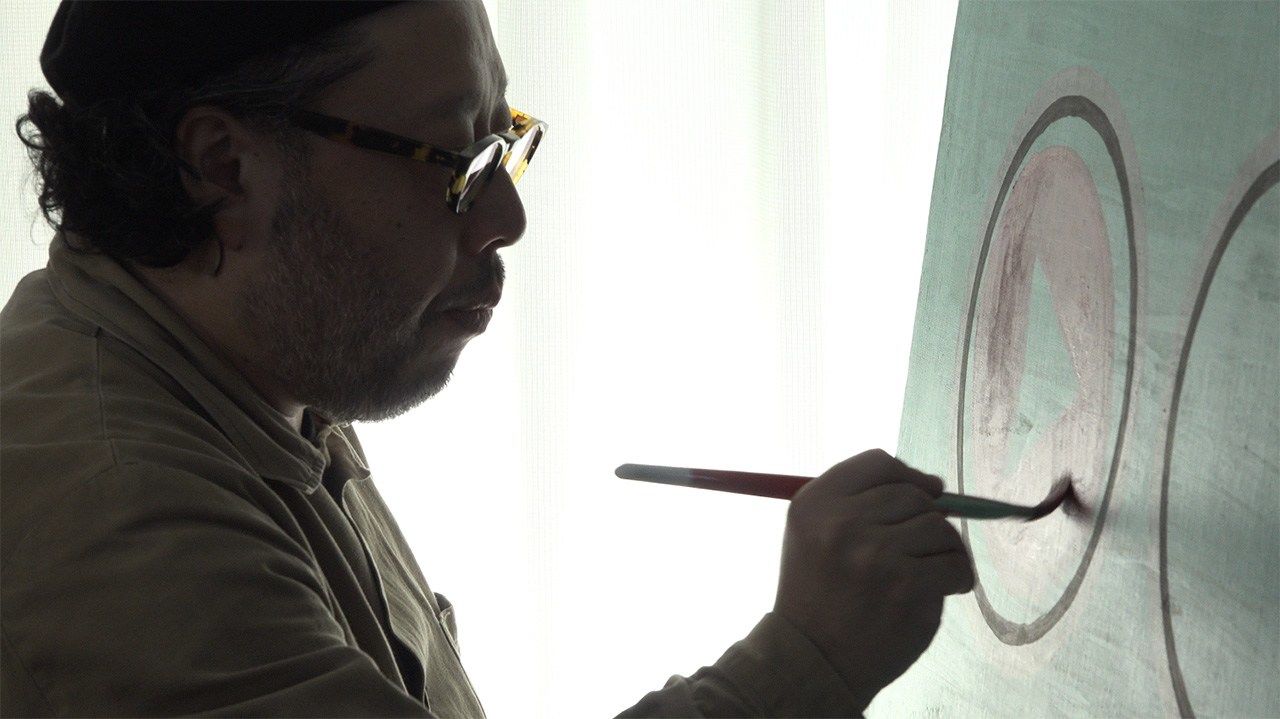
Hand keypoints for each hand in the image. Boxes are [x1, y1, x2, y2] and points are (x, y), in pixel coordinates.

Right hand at [772, 448, 974, 709]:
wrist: (815, 659)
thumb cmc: (820, 593)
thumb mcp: (813, 533)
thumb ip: (858, 501)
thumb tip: (932, 484)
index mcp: (814, 503)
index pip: (878, 462)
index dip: (907, 476)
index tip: (922, 493)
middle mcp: (842, 522)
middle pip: (914, 493)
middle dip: (924, 518)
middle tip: (914, 549)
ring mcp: (876, 554)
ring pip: (940, 527)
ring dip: (942, 549)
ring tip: (924, 573)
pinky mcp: (907, 585)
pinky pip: (956, 563)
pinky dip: (956, 577)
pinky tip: (937, 589)